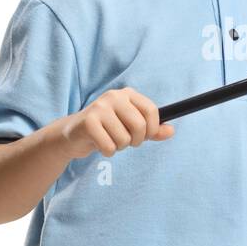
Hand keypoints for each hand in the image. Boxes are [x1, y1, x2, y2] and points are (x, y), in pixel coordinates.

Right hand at [59, 87, 173, 158]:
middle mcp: (114, 96)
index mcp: (128, 94)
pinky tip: (99, 144)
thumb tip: (171, 131)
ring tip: (109, 140)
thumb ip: (153, 130)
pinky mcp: (88, 121)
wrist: (75, 135)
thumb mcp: (132, 128)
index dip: (153, 129)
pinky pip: (109, 146)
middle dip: (135, 141)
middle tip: (125, 141)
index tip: (146, 136)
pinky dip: (107, 151)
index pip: (151, 111)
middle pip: (139, 126)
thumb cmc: (108, 129)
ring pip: (124, 139)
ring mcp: (99, 107)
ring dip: (119, 147)